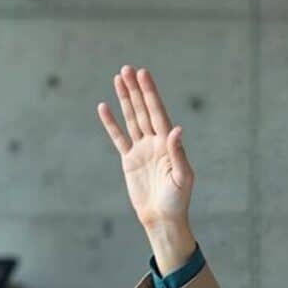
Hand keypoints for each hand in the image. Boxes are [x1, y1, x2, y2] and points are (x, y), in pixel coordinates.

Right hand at [97, 65, 195, 271]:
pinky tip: (104, 107)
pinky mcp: (129, 160)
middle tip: (127, 68)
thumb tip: (176, 129)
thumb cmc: (177, 200)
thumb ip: (178, 153)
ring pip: (131, 119)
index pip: (158, 112)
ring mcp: (142, 149)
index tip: (143, 74)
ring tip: (118, 78)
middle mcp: (156, 142)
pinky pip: (119, 137)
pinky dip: (111, 123)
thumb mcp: (182, 177)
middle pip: (143, 110)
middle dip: (136, 90)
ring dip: (125, 99)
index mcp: (169, 143)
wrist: (162, 218)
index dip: (150, 93)